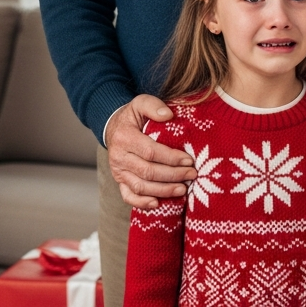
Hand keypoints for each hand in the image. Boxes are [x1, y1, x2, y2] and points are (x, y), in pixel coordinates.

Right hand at [106, 94, 195, 208]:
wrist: (113, 127)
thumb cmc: (132, 117)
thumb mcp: (140, 103)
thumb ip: (153, 106)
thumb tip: (169, 115)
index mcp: (124, 137)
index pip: (150, 152)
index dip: (171, 158)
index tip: (189, 160)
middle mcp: (119, 156)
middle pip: (148, 171)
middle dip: (173, 175)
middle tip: (192, 175)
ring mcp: (118, 171)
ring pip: (140, 186)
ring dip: (163, 190)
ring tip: (183, 189)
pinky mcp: (119, 181)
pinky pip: (128, 196)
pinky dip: (142, 203)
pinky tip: (158, 203)